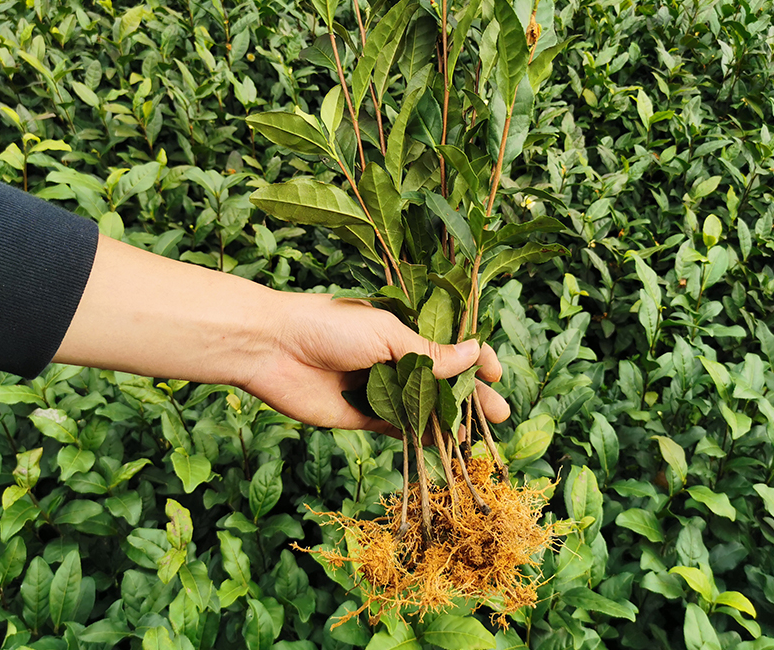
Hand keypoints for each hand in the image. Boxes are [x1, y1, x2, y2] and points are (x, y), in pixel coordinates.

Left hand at [55, 236, 509, 431]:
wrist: (274, 348)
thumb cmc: (331, 326)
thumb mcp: (387, 334)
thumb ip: (429, 353)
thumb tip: (474, 352)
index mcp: (402, 330)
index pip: (448, 345)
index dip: (474, 359)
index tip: (495, 374)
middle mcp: (394, 359)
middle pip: (442, 381)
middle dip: (470, 397)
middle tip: (499, 416)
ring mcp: (380, 388)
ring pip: (423, 408)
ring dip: (448, 422)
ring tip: (474, 439)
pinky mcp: (362, 416)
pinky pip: (398, 428)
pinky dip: (420, 438)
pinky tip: (441, 447)